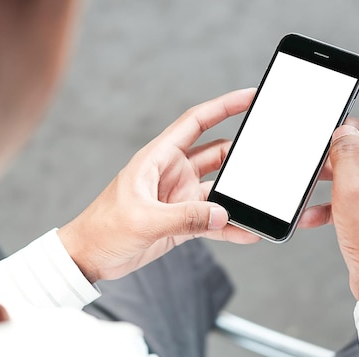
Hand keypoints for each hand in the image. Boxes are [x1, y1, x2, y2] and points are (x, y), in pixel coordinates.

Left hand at [58, 89, 259, 281]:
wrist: (90, 257)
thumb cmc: (103, 228)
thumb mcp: (143, 219)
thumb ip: (184, 217)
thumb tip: (223, 214)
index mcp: (158, 158)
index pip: (196, 122)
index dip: (224, 107)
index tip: (251, 97)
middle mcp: (173, 172)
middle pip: (217, 154)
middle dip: (242, 155)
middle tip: (268, 156)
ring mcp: (180, 197)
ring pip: (220, 188)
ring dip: (239, 196)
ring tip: (262, 202)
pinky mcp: (182, 220)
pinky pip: (213, 219)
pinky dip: (230, 225)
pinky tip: (248, 232)